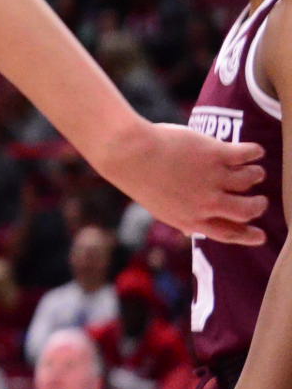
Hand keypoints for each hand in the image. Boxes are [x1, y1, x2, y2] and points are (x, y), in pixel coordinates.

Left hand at [88, 117, 264, 244]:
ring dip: (255, 175)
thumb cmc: (140, 177)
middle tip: (259, 199)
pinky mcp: (216, 154)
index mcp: (191, 219)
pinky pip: (249, 154)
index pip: (228, 234)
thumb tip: (189, 231)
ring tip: (252, 170)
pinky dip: (255, 153)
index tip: (261, 236)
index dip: (248, 236)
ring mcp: (213, 178)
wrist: (127, 153)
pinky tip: (254, 151)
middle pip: (247, 210)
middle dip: (258, 205)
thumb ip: (180, 218)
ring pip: (251, 180)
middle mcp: (206, 203)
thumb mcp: (159, 207)